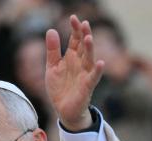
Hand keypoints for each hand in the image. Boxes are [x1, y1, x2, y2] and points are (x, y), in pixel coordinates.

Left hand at [45, 15, 103, 130]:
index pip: (75, 40)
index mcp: (71, 57)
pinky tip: (100, 63)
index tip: (73, 18)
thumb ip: (52, 50)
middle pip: (83, 46)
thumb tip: (51, 30)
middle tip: (83, 23)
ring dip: (90, 49)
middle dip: (84, 35)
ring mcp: (85, 74)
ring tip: (88, 38)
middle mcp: (80, 63)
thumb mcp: (51, 67)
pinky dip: (97, 70)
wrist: (63, 110)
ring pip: (89, 59)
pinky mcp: (87, 87)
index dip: (75, 29)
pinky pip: (93, 77)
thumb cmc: (60, 88)